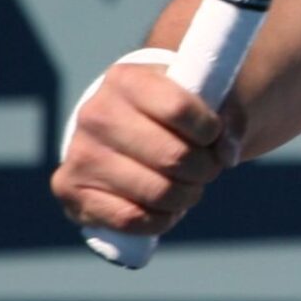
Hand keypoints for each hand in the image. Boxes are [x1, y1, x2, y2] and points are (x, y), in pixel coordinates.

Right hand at [51, 58, 239, 242]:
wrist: (126, 128)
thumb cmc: (171, 112)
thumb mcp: (203, 99)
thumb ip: (228, 118)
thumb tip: (227, 153)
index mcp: (126, 80)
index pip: (180, 110)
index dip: (211, 129)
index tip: (214, 133)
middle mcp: (95, 113)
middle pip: (174, 157)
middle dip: (205, 169)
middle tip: (206, 167)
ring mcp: (79, 154)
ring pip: (157, 192)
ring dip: (186, 196)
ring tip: (187, 186)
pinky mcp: (71, 191)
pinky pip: (130, 219)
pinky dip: (159, 220)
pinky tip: (165, 208)